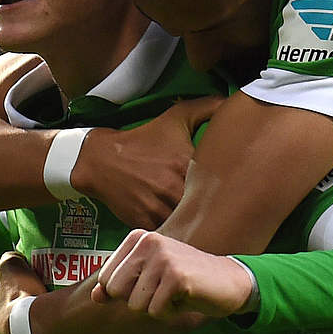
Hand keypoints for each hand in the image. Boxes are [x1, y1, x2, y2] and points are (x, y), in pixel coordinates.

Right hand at [73, 96, 221, 229]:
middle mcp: (173, 187)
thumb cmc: (143, 139)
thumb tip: (228, 101)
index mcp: (186, 163)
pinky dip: (176, 229)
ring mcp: (158, 207)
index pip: (218, 182)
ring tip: (200, 217)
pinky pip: (169, 231)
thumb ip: (206, 108)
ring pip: (187, 221)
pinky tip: (180, 224)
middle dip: (211, 207)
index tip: (230, 187)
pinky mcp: (145, 221)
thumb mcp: (174, 118)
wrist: (102, 160)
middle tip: (218, 206)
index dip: (228, 187)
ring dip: (193, 220)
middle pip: (204, 206)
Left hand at [92, 229, 252, 318]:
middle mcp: (148, 241)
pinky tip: (185, 297)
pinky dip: (170, 312)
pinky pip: (155, 311)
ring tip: (175, 292)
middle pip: (117, 291)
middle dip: (138, 301)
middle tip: (163, 290)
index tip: (151, 283)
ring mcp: (163, 257)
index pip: (106, 279)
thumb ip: (118, 285)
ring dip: (156, 307)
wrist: (228, 281)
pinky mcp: (177, 275)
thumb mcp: (147, 279)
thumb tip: (96, 296)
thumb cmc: (184, 280)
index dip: (126, 293)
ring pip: (135, 304)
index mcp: (138, 238)